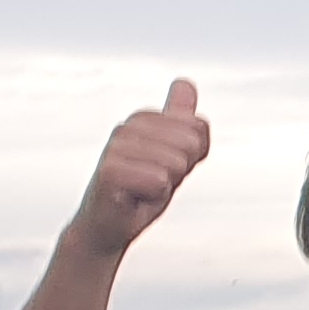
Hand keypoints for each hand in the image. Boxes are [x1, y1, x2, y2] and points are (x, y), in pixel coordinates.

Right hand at [68, 78, 209, 255]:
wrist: (109, 226)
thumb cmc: (140, 191)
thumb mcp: (171, 153)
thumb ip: (181, 121)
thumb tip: (184, 83)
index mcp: (143, 119)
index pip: (198, 129)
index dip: (191, 157)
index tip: (166, 168)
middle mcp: (126, 127)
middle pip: (190, 143)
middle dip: (180, 171)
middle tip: (155, 181)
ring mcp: (115, 147)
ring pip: (176, 163)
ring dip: (166, 185)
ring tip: (143, 189)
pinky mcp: (110, 170)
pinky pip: (159, 181)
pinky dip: (154, 197)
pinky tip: (134, 198)